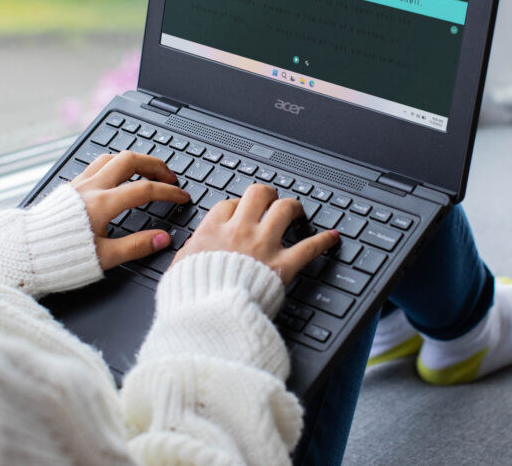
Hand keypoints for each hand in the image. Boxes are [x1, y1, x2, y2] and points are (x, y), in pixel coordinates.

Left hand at [70, 151, 189, 269]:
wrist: (26, 252)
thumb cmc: (60, 256)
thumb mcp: (104, 257)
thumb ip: (136, 246)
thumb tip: (163, 239)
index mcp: (102, 204)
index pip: (145, 189)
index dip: (169, 192)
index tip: (182, 197)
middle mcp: (92, 188)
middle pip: (130, 160)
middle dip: (155, 165)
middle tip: (170, 177)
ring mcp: (80, 184)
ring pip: (112, 157)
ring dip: (134, 160)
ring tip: (148, 171)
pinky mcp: (71, 186)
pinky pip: (96, 164)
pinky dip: (114, 164)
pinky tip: (118, 174)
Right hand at [172, 184, 339, 284]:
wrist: (209, 317)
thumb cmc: (193, 296)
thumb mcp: (179, 268)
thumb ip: (189, 253)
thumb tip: (189, 251)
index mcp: (214, 231)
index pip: (230, 204)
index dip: (239, 205)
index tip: (242, 212)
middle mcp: (240, 231)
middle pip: (259, 194)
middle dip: (268, 194)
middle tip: (272, 200)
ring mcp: (264, 246)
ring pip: (285, 209)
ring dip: (294, 207)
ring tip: (297, 211)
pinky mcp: (282, 266)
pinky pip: (309, 247)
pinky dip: (323, 241)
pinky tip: (332, 238)